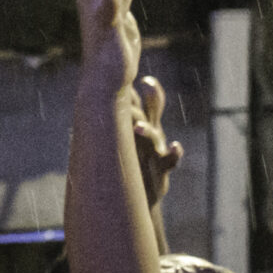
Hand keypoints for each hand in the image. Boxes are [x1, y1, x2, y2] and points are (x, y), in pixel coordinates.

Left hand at [132, 76, 183, 208]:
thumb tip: (97, 98)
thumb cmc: (131, 165)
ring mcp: (156, 151)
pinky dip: (175, 153)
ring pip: (154, 136)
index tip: (137, 74)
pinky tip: (175, 146)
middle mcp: (151, 135)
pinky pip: (171, 160)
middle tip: (134, 90)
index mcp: (142, 126)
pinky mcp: (161, 169)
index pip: (142, 102)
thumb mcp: (124, 143)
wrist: (139, 197)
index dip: (142, 88)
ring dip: (146, 130)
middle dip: (144, 101)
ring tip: (137, 126)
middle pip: (149, 112)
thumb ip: (119, 122)